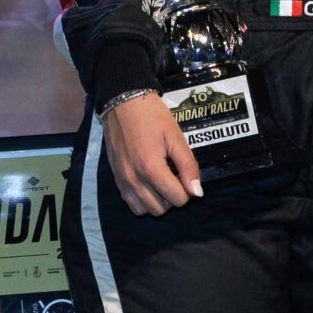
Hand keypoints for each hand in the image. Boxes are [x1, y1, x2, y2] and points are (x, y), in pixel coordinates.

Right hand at [102, 94, 202, 214]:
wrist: (122, 102)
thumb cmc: (152, 116)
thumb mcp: (175, 137)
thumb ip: (188, 166)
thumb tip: (197, 192)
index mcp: (151, 168)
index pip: (178, 199)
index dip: (188, 190)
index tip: (186, 175)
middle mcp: (134, 179)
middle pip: (162, 209)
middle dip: (173, 197)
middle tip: (175, 178)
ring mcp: (123, 181)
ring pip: (145, 210)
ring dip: (158, 201)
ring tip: (162, 182)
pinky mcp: (116, 179)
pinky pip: (131, 203)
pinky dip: (142, 200)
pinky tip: (148, 184)